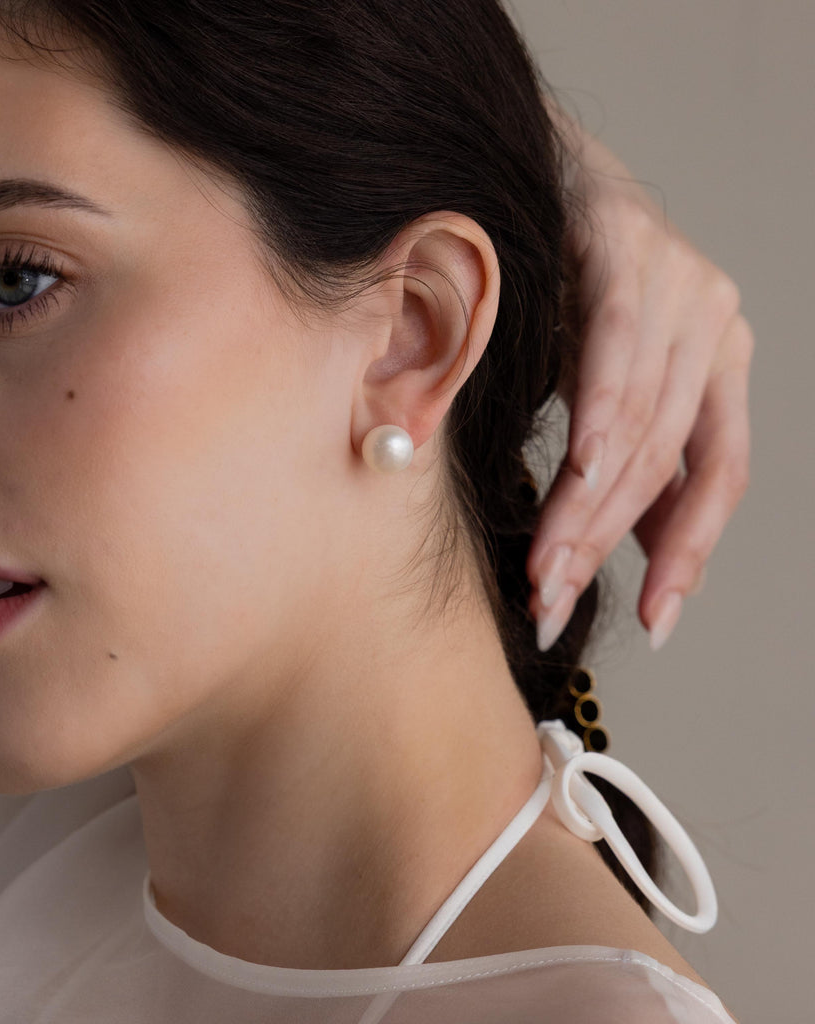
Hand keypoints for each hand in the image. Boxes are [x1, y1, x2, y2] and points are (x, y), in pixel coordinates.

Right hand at [529, 116, 753, 652]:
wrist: (541, 170)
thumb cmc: (566, 287)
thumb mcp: (606, 386)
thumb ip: (631, 459)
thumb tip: (634, 547)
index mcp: (721, 366)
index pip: (720, 478)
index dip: (689, 555)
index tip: (655, 623)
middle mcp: (717, 326)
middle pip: (669, 461)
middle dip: (604, 544)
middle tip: (552, 602)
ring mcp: (680, 284)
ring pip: (639, 422)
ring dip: (585, 506)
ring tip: (544, 567)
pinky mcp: (628, 249)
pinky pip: (615, 350)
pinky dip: (597, 419)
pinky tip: (579, 475)